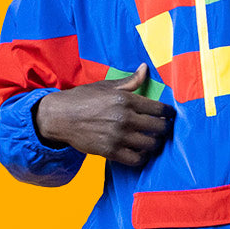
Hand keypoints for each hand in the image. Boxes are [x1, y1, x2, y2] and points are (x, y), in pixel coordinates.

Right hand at [33, 64, 173, 166]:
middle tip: (162, 128)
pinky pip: (137, 159)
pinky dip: (142, 157)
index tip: (170, 115)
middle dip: (164, 128)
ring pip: (151, 144)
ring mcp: (118, 137)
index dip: (169, 113)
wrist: (59, 117)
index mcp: (125, 100)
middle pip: (159, 128)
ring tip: (152, 140)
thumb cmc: (83, 99)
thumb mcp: (106, 86)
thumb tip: (145, 68)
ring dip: (155, 143)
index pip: (160, 109)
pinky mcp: (110, 152)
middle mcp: (124, 118)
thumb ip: (130, 81)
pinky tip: (139, 151)